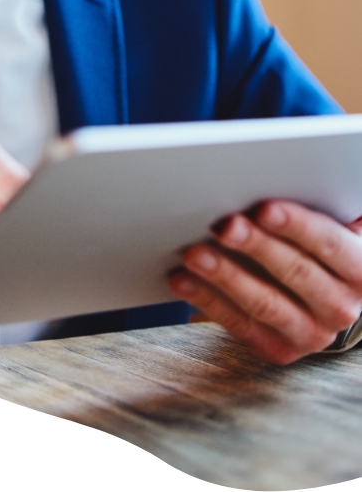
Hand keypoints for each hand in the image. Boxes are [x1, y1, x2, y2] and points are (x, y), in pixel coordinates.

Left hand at [169, 201, 361, 363]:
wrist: (320, 297)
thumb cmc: (315, 247)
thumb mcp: (329, 226)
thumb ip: (314, 204)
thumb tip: (274, 177)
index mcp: (358, 268)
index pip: (329, 243)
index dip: (297, 224)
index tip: (264, 208)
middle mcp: (341, 306)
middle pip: (294, 272)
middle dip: (255, 246)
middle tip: (224, 225)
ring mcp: (309, 333)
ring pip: (264, 303)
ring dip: (225, 276)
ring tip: (194, 253)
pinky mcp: (276, 349)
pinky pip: (238, 324)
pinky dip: (206, 300)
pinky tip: (183, 279)